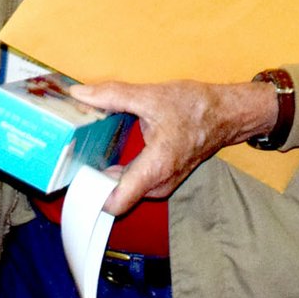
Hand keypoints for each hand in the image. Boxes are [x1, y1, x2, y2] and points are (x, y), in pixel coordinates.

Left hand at [70, 77, 277, 215]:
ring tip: (89, 152)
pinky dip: (120, 171)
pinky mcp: (163, 178)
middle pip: (115, 195)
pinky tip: (111, 152)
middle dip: (93, 179)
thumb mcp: (151, 96)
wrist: (226, 114)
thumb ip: (113, 95)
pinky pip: (134, 182)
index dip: (90, 195)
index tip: (72, 175)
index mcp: (155, 168)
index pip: (115, 203)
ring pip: (124, 188)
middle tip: (74, 156)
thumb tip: (79, 94)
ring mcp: (162, 184)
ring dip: (107, 174)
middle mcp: (158, 184)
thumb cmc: (195, 107)